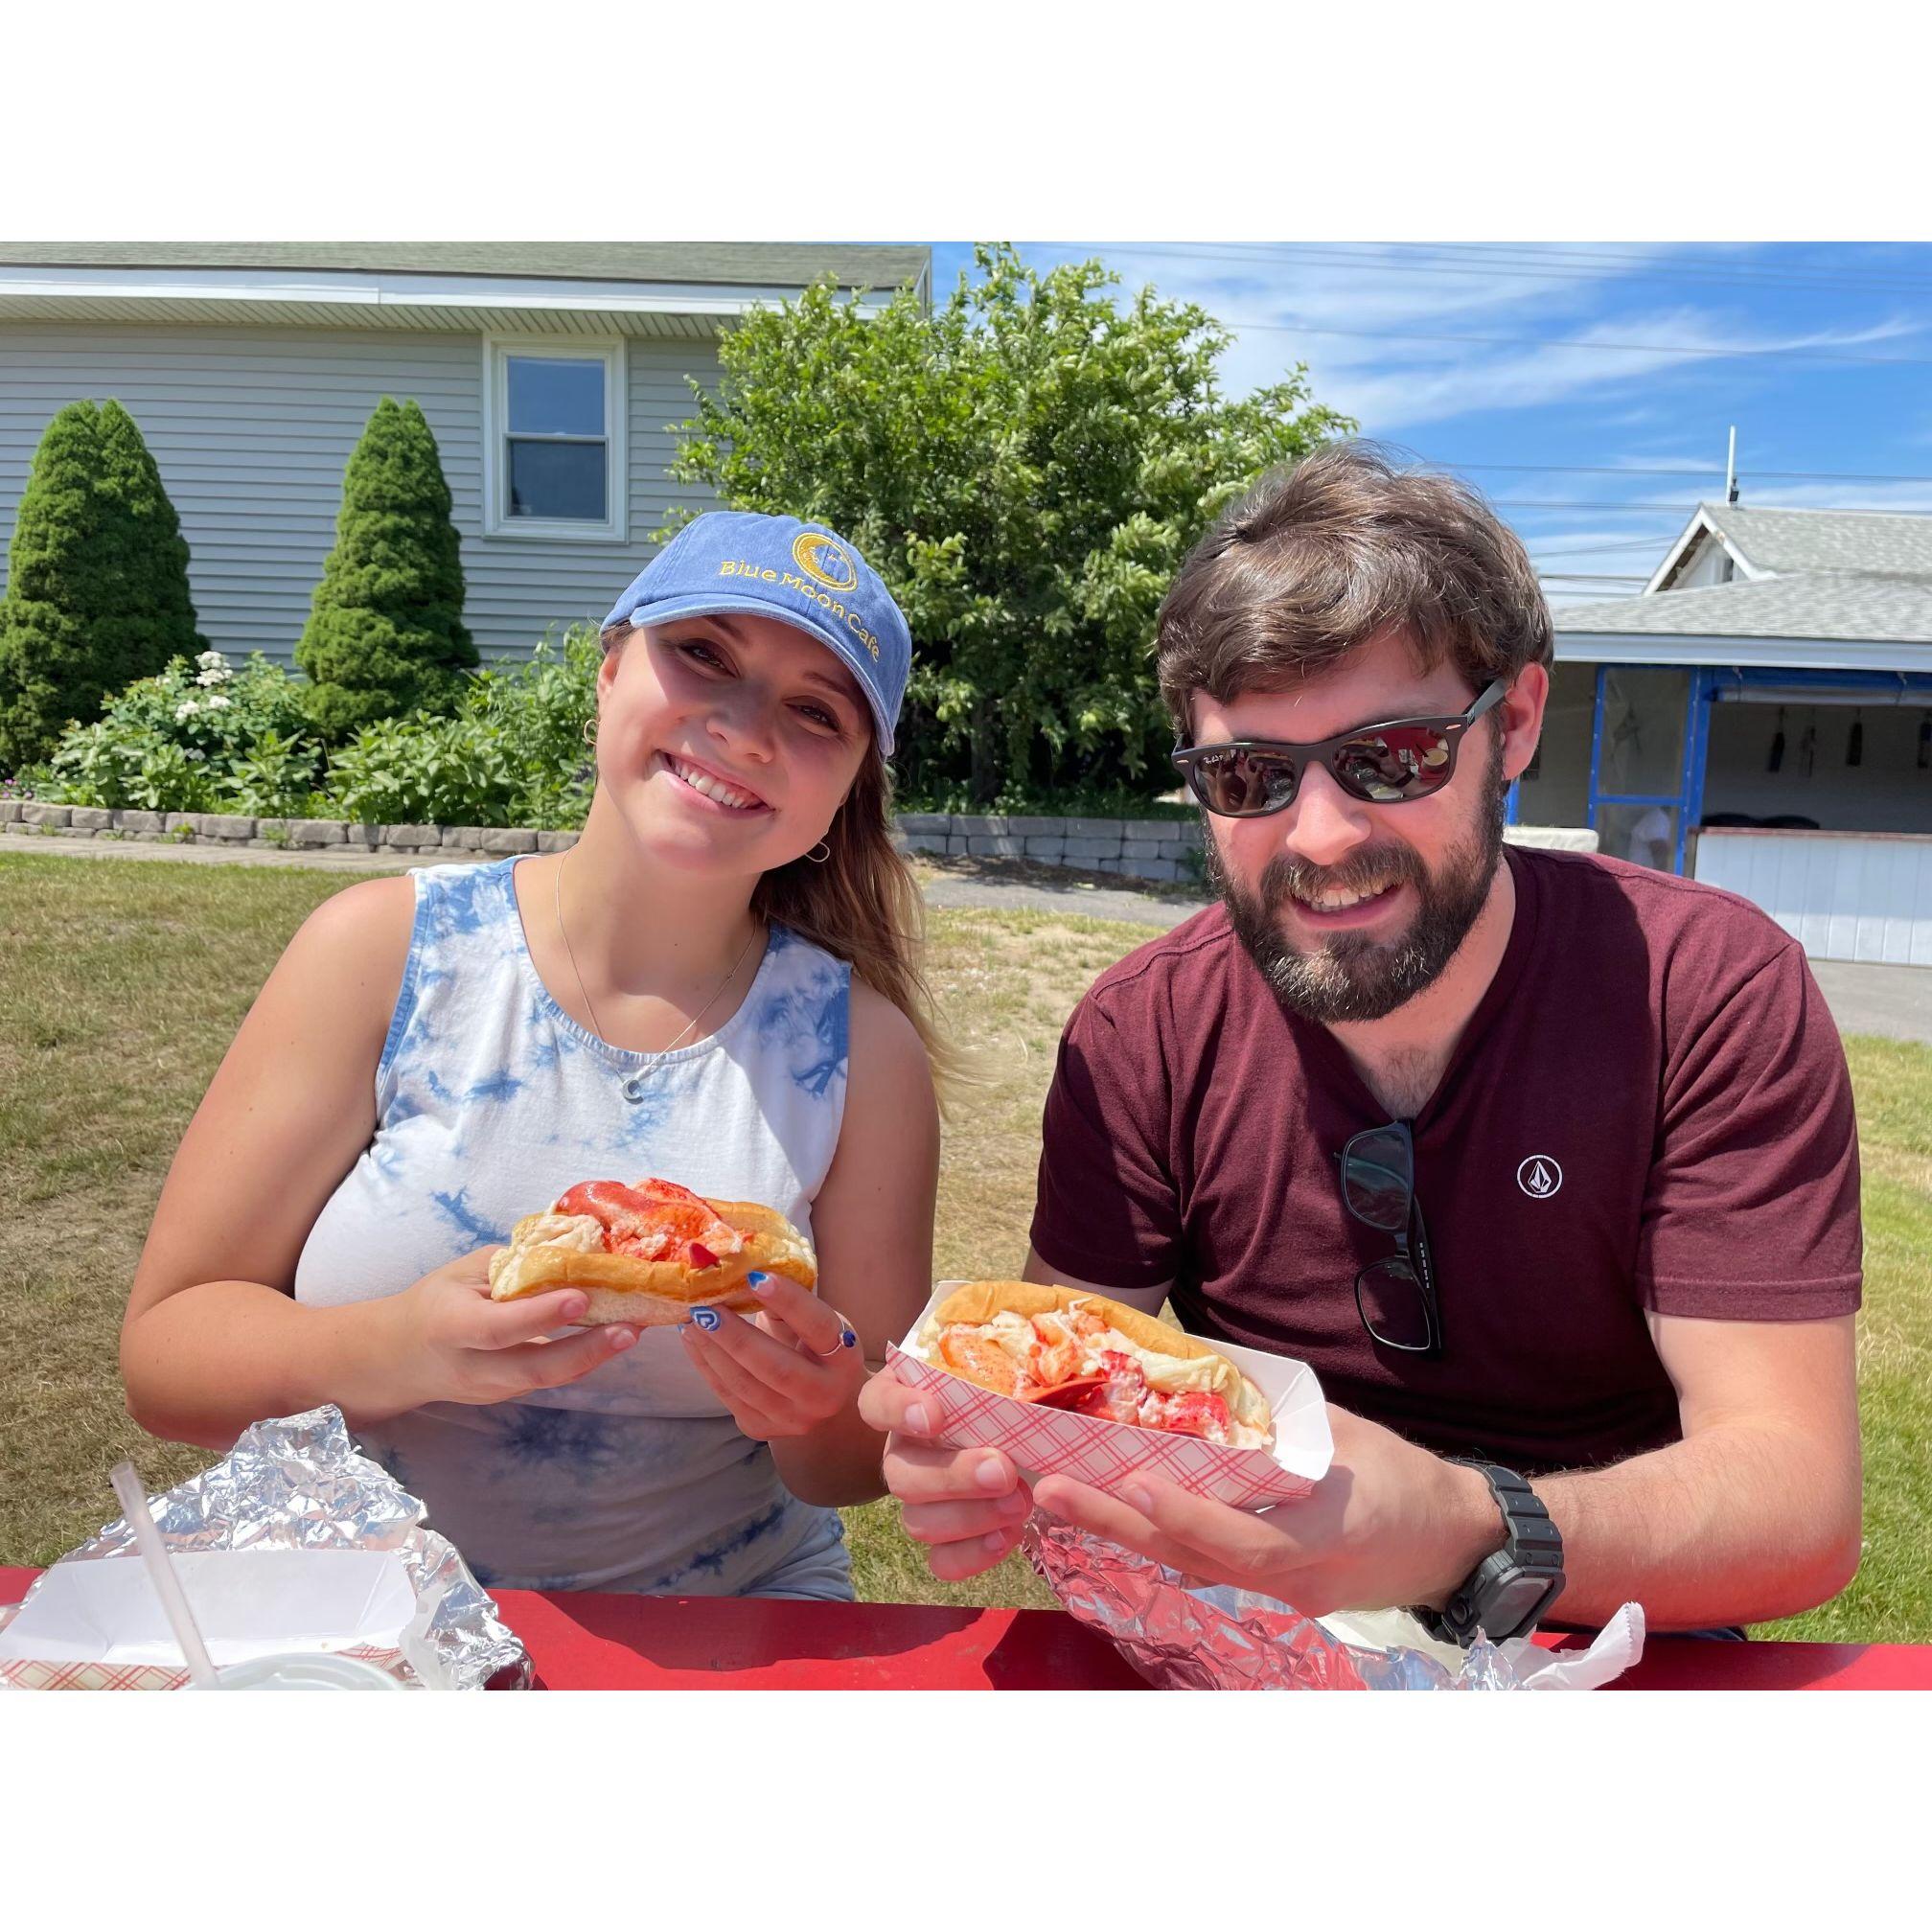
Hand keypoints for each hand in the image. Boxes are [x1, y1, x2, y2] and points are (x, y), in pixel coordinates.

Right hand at [385, 1247, 638, 1408]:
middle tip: (630, 1328)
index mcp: (452, 1326)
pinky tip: (611, 1337)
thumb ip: (513, 1268)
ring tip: (633, 1329)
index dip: (541, 1316)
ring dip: (594, 1356)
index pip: (499, 1327)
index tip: (581, 1297)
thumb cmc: (435, 1302)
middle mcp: (473, 1367)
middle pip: (534, 1368)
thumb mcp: (464, 1273)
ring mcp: (492, 1390)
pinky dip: (582, 1359)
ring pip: (548, 1379)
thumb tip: (573, 1252)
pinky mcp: (508, 1397)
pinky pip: (550, 1379)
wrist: (399, 1358)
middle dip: (586, 1350)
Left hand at [679, 1273, 868, 1441]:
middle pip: (776, 1367)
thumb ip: (789, 1306)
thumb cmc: (814, 1349)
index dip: (788, 1301)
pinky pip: (727, 1396)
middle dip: (735, 1335)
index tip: (754, 1276)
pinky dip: (705, 1365)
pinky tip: (692, 1339)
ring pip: (744, 1385)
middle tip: (705, 1306)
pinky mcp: (761, 1429)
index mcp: (844, 1358)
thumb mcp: (815, 1324)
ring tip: (691, 1319)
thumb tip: (744, 1273)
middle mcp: (823, 1395)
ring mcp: (792, 1419)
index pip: (818, 1327)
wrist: (822, 1404)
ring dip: (711, 1349)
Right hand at [856, 1369, 1033, 1580]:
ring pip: (918, 1522)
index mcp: (907, 1402)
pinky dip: (972, 1555)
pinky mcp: (942, 1538)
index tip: (934, 1415)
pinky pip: (940, 1561)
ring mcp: (919, 1500)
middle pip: (901, 1475)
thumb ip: (1005, 1360)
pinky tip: (1007, 1537)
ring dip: (969, 1518)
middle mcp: (903, 1451)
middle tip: (1004, 1469)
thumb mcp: (1000, 1367)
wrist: (1015, 1428)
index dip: (898, 1411)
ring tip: (1020, 1504)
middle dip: (954, 1476)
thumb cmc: (1004, 1388)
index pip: (877, 1403)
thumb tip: (1044, 1342)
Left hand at [1030, 1405, 1502, 1618]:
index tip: (1140, 1482)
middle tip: (1051, 1489)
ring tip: (1056, 1495)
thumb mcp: (1344, 1433)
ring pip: (1187, 1566)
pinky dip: (1153, 1540)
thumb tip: (1207, 1375)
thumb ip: (1276, 1419)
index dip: (1190, 1515)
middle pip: (1192, 1558)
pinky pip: (1203, 1568)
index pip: (1245, 1539)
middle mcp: (1292, 1578)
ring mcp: (1280, 1595)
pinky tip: (1106, 1514)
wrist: (1455, 1542)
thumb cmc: (1403, 1477)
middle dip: (1115, 1524)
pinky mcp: (1272, 1594)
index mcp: (1323, 1536)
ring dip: (1119, 1533)